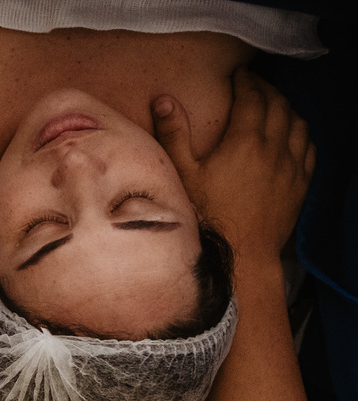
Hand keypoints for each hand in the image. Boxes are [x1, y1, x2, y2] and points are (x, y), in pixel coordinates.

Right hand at [151, 68, 314, 260]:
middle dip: (267, 89)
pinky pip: (309, 147)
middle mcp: (274, 148)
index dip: (247, 81)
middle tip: (255, 84)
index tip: (240, 74)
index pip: (252, 97)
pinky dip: (301, 133)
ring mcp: (291, 166)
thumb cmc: (207, 216)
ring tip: (273, 105)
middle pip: (279, 105)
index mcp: (245, 141)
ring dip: (286, 108)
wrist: (240, 254)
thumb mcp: (182, 175)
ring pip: (298, 123)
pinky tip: (291, 135)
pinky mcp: (300, 184)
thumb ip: (173, 135)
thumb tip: (165, 100)